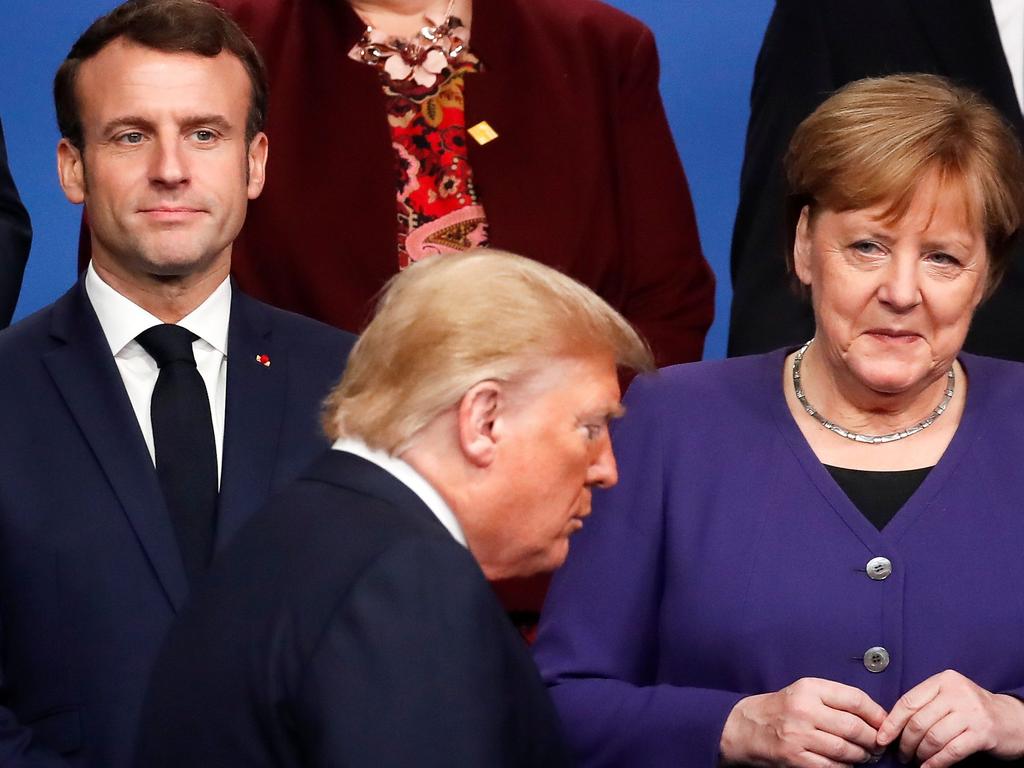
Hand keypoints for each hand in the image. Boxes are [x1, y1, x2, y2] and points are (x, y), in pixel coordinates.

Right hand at [720, 677, 886, 767]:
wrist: (745, 727)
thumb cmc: (780, 709)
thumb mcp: (804, 692)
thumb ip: (835, 700)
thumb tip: (875, 717)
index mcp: (809, 688)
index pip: (855, 699)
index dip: (877, 714)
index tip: (885, 723)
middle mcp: (804, 710)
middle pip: (854, 727)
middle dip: (873, 740)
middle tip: (878, 745)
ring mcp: (799, 735)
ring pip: (846, 750)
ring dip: (862, 756)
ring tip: (866, 756)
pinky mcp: (795, 758)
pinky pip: (832, 766)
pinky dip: (845, 767)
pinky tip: (846, 763)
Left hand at [876, 669, 1023, 767]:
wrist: (1012, 719)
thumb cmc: (972, 709)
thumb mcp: (949, 696)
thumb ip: (925, 704)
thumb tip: (891, 725)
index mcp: (943, 680)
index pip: (908, 702)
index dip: (892, 723)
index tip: (882, 738)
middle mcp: (957, 693)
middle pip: (918, 721)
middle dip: (905, 742)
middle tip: (902, 754)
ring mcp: (971, 713)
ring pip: (933, 737)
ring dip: (920, 754)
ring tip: (916, 760)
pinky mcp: (982, 733)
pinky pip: (951, 751)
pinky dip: (936, 763)